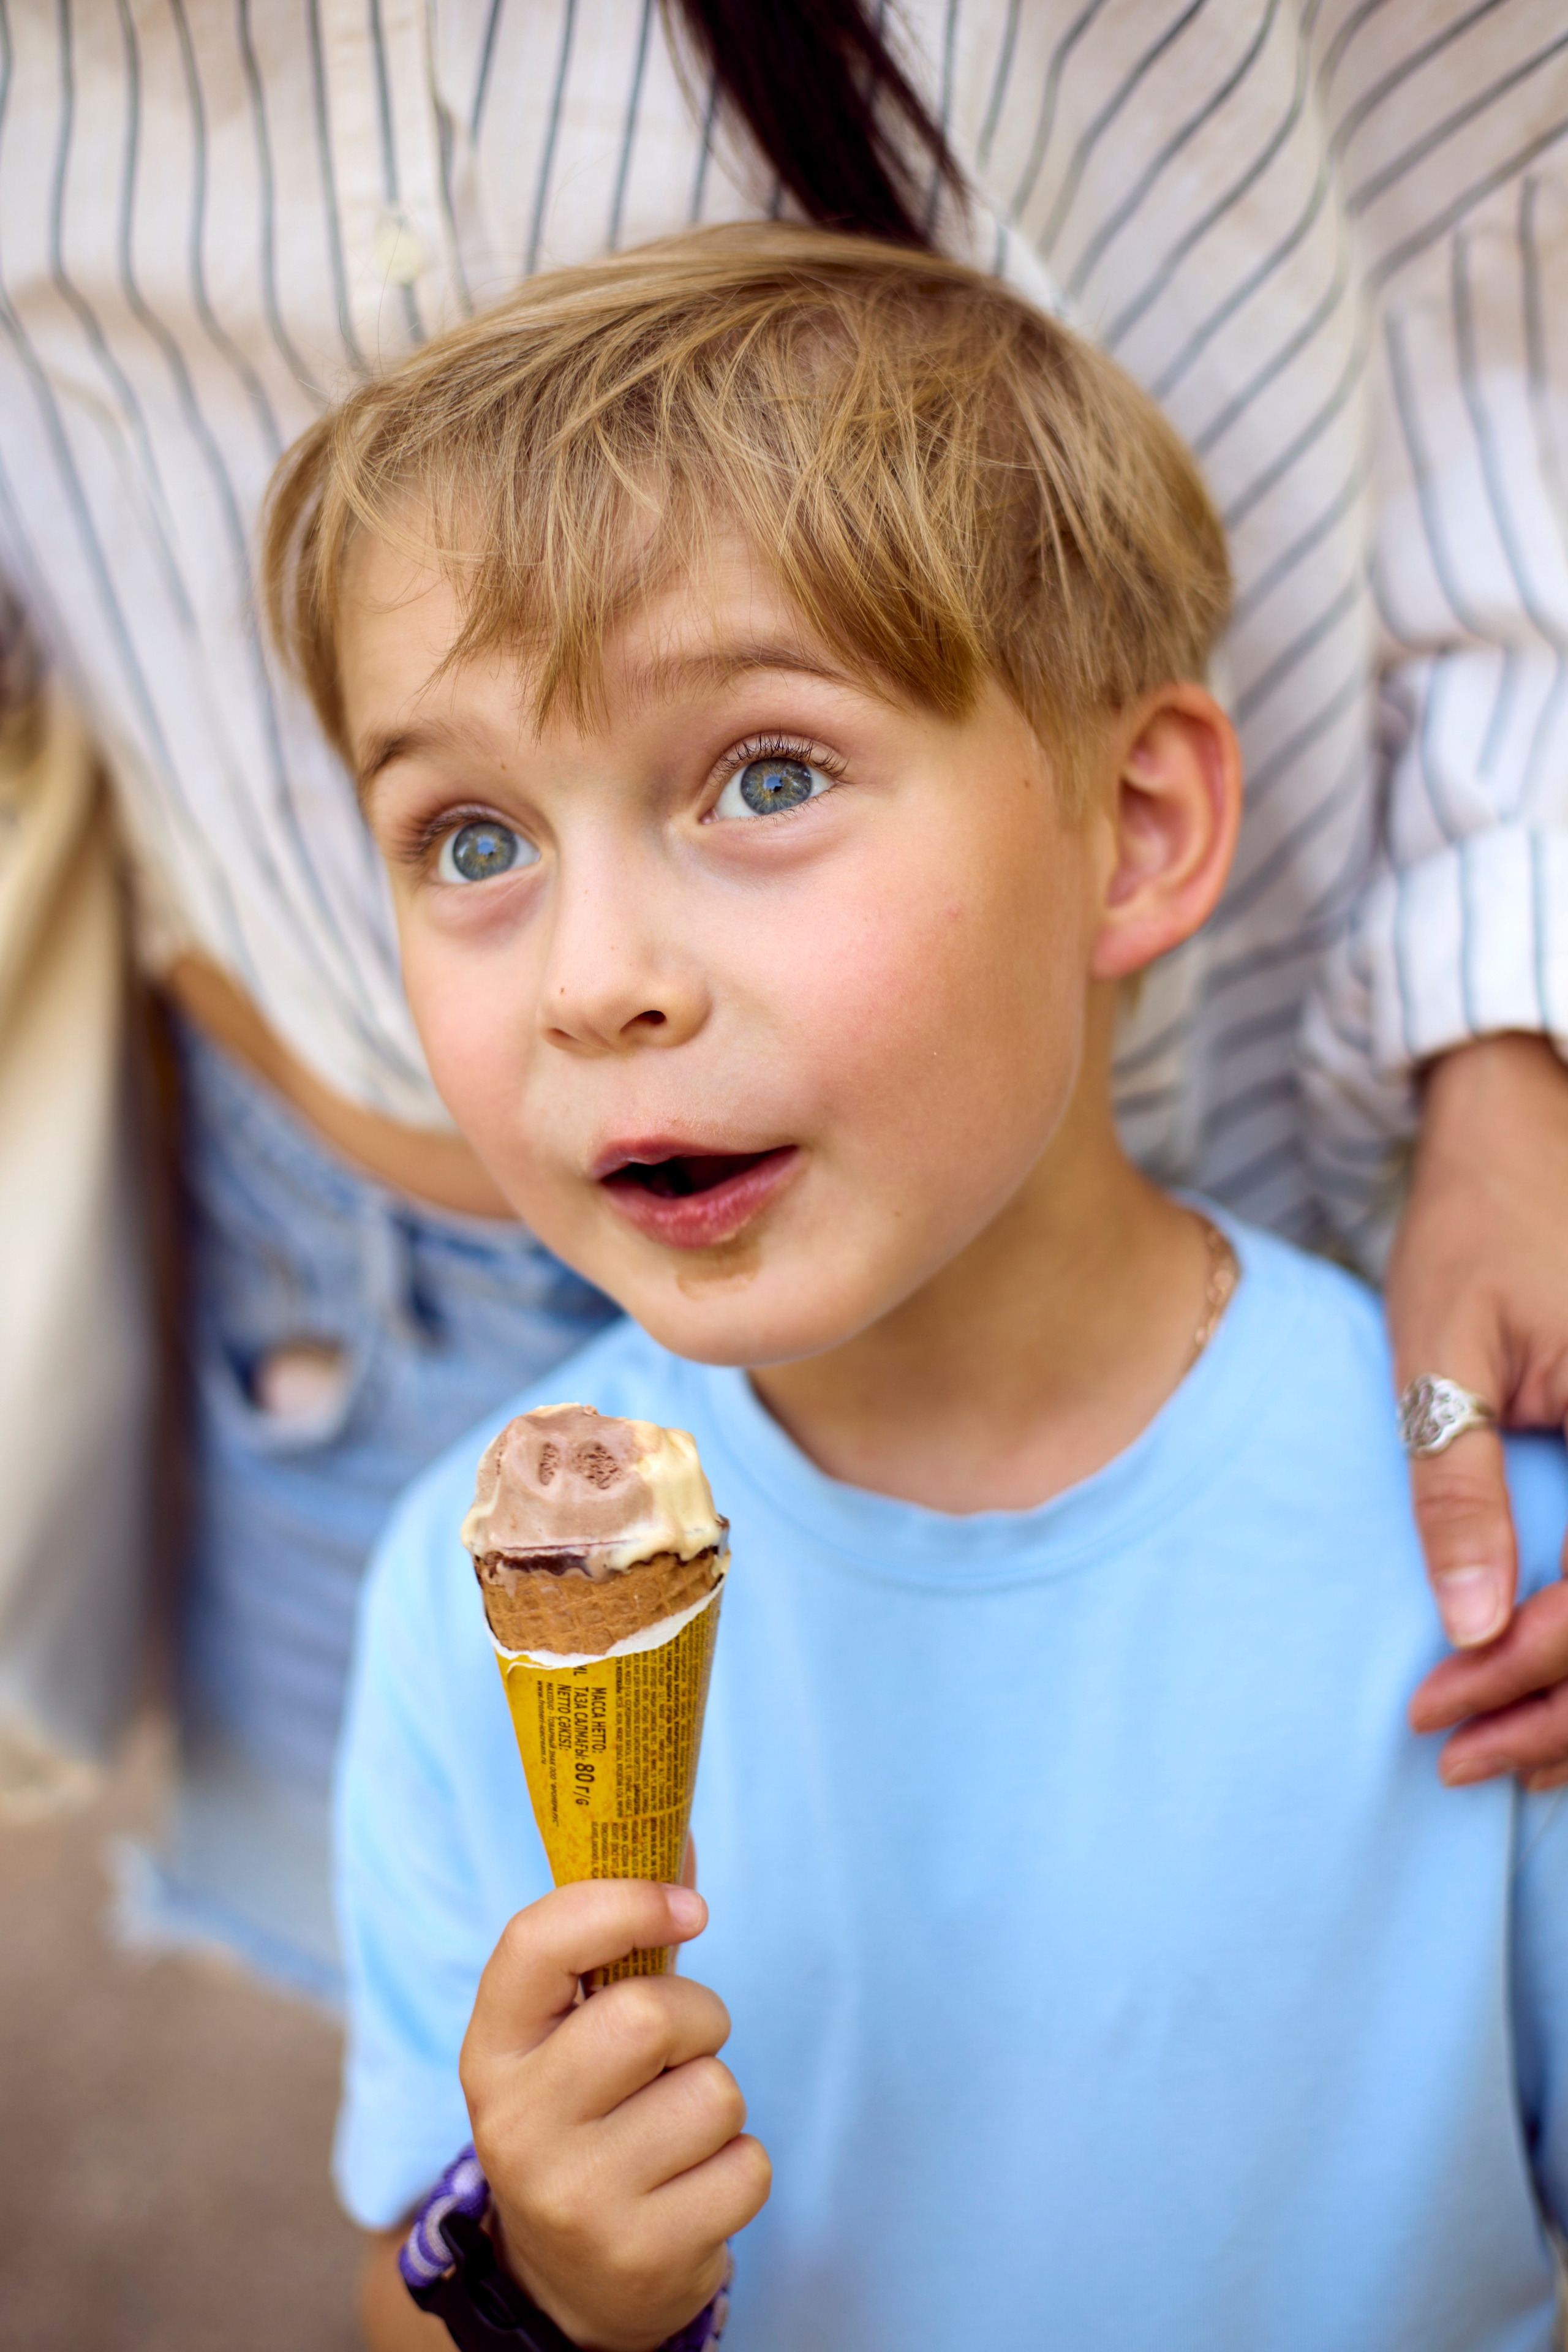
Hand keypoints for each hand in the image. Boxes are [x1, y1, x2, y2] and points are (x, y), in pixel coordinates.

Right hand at [458, 1880, 770, 2351]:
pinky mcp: (642, 2255)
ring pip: (713, 2091)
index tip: (686, 1907)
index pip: (537, 1942)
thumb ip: (618, 1943)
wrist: (566, 2279)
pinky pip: (748, 2166)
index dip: (621, 1903)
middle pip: (648, 2016)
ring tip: (673, 2128)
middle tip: (682, 2045)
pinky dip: (739, 2167)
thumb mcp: (569, 2034)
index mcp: (492, 2049)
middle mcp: (518, 2124)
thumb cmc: (584, 2114)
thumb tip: (680, 1835)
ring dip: (718, 2096)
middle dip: (698, 2017)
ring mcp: (576, 2197)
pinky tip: (689, 2186)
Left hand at [1388, 1033, 1567, 1786]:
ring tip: (1507, 1757)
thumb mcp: (1440, 1354)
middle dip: (1560, 1713)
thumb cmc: (1474, 1224)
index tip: (1432, 1714)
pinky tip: (1548, 1688)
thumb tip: (1466, 1628)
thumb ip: (1456, 1485)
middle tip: (1458, 1757)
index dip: (1525, 1675)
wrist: (1517, 1130)